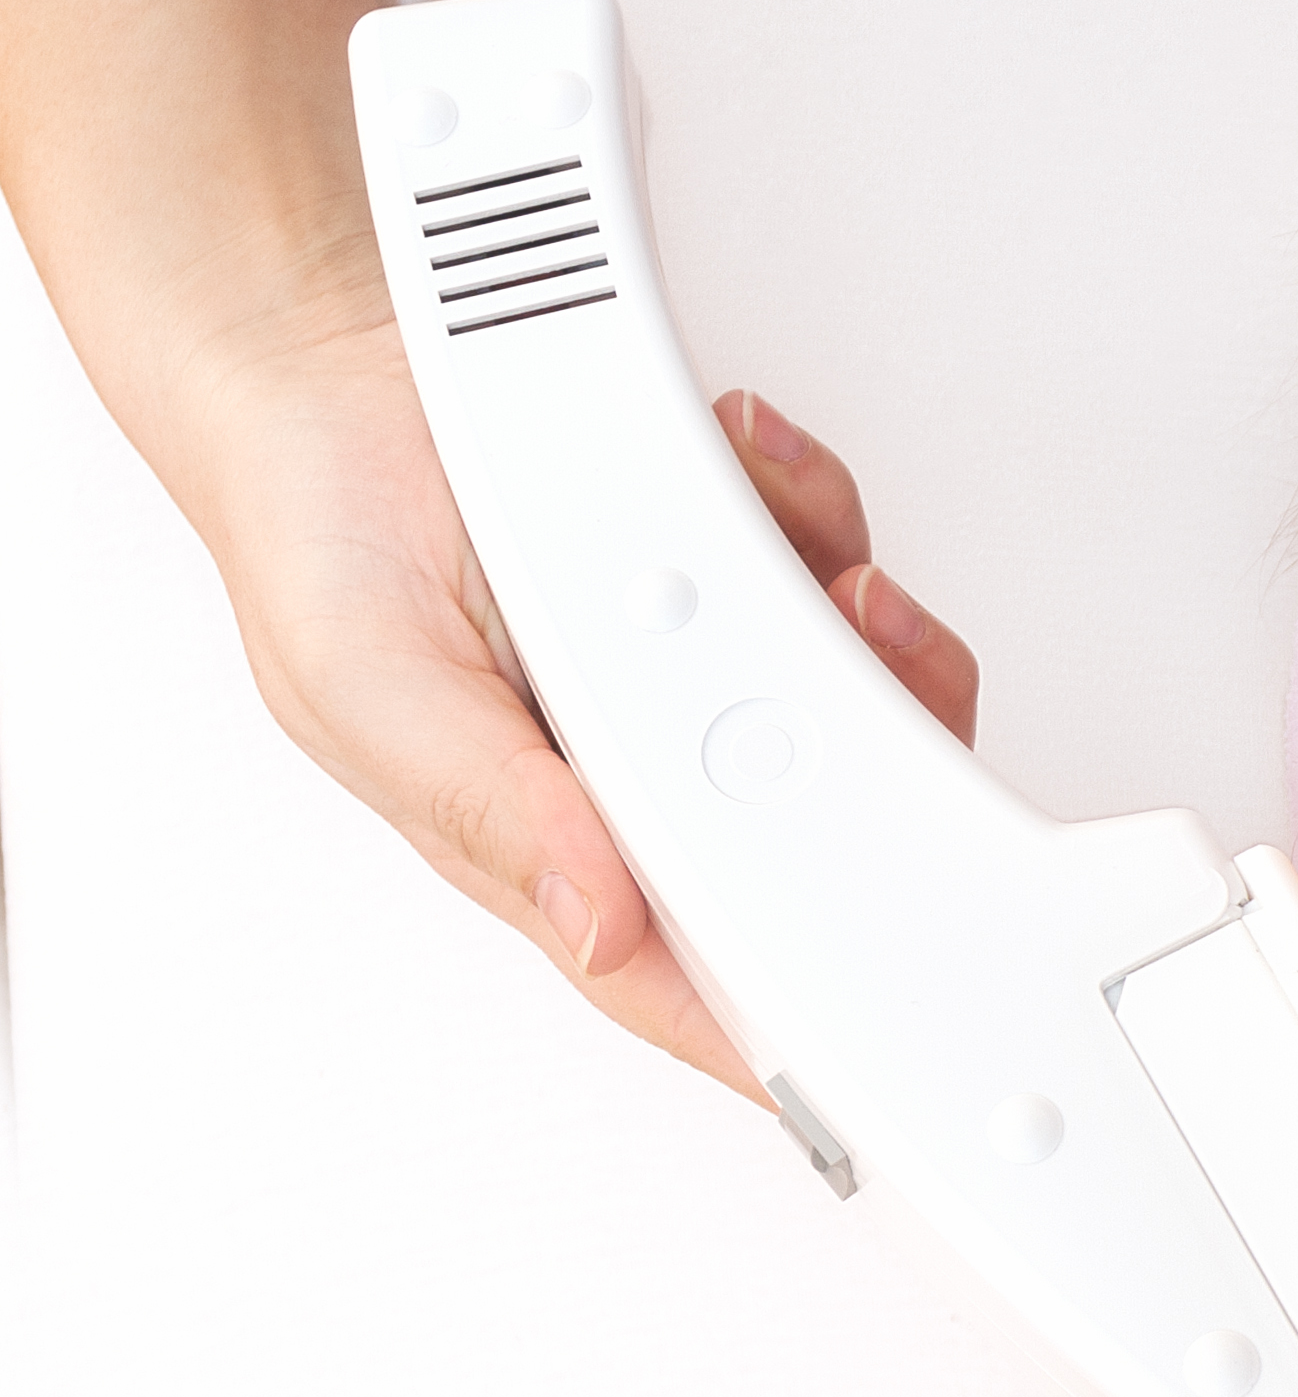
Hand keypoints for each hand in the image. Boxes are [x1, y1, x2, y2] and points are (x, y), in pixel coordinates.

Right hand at [195, 305, 977, 1104]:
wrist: (324, 374)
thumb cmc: (316, 545)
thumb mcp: (368, 692)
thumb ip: (486, 809)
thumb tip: (599, 923)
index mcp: (554, 843)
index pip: (693, 976)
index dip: (796, 1022)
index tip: (882, 1007)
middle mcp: (643, 772)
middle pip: (824, 835)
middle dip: (880, 761)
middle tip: (867, 669)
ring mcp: (699, 674)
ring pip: (857, 693)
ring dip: (862, 623)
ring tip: (815, 564)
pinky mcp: (730, 573)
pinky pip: (827, 562)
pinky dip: (810, 509)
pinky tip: (748, 468)